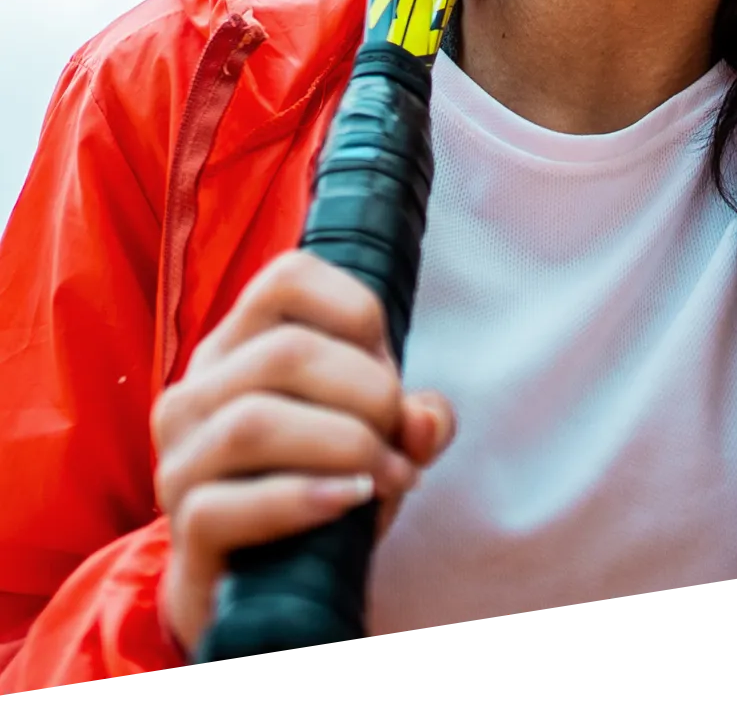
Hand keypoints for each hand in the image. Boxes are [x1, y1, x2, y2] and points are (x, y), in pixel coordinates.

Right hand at [151, 250, 454, 658]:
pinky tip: (348, 503)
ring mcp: (178, 462)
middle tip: (397, 438)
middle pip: (285, 353)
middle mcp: (195, 392)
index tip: (386, 362)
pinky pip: (224, 506)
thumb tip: (427, 422)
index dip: (358, 311)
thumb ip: (412, 420)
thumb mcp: (377, 438)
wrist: (260, 589)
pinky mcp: (181, 531)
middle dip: (369, 392)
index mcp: (238, 346)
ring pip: (253, 423)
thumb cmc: (320, 485)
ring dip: (345, 445)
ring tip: (386, 477)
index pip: (287, 279)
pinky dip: (303, 500)